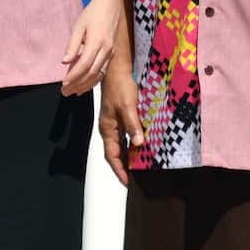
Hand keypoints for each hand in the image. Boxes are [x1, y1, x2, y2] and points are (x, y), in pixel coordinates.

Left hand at [61, 0, 120, 95]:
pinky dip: (94, 80)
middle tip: (64, 92)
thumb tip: (65, 62)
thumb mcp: (78, 27)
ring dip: (86, 85)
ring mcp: (111, 52)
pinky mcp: (112, 53)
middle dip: (77, 85)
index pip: (83, 65)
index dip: (73, 77)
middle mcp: (106, 49)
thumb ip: (72, 45)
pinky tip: (85, 85)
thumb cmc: (92, 14)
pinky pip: (103, 70)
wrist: (110, 5)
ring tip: (73, 92)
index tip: (63, 84)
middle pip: (91, 73)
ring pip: (99, 74)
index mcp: (96, 42)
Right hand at [99, 62, 144, 186]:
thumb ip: (133, 125)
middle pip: (115, 151)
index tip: (126, 181)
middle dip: (124, 164)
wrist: (116, 69)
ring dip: (128, 153)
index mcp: (108, 128)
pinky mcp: (120, 114)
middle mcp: (109, 127)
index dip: (119, 168)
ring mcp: (114, 121)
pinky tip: (141, 142)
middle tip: (135, 176)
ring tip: (140, 163)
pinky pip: (125, 133)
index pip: (112, 155)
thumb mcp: (128, 106)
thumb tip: (138, 144)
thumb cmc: (120, 86)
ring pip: (121, 143)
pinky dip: (132, 141)